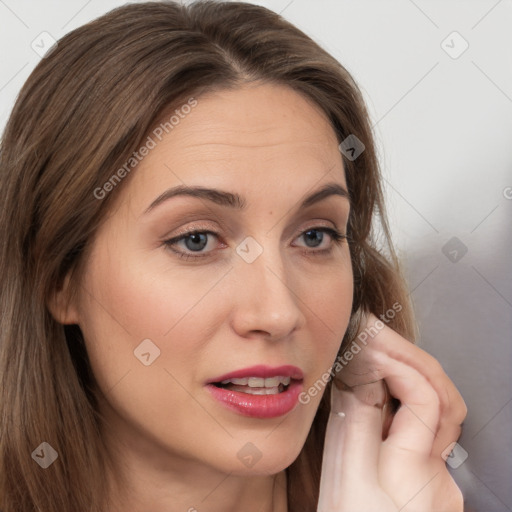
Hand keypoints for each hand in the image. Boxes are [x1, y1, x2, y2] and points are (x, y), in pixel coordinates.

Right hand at [317, 313, 466, 511]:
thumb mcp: (341, 474)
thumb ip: (354, 419)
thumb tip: (361, 371)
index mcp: (407, 470)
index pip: (426, 398)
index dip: (401, 365)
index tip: (372, 349)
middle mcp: (436, 478)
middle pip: (443, 403)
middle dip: (414, 365)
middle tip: (381, 345)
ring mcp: (443, 489)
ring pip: (439, 422)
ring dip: (414, 390)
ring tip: (382, 372)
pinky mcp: (440, 497)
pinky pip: (431, 444)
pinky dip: (411, 418)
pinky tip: (386, 417)